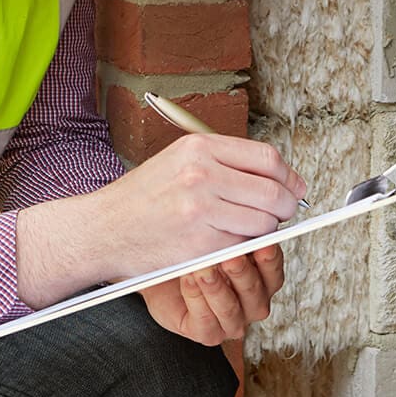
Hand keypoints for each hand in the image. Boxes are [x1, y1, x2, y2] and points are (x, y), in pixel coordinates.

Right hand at [15, 134, 305, 307]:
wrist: (102, 229)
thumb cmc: (141, 197)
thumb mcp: (179, 161)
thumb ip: (224, 163)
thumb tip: (275, 176)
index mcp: (199, 148)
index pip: (266, 158)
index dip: (288, 176)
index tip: (293, 188)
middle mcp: (201, 174)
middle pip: (272, 191)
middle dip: (285, 207)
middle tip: (282, 214)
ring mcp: (200, 210)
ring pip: (262, 223)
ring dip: (264, 231)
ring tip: (247, 229)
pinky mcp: (199, 244)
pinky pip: (241, 247)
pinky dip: (241, 248)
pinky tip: (227, 244)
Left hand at [141, 245, 285, 344]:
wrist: (160, 269)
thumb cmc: (192, 251)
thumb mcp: (216, 236)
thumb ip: (236, 231)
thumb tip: (249, 213)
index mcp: (261, 279)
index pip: (273, 272)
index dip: (270, 260)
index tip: (263, 244)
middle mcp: (250, 303)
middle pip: (256, 293)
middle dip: (243, 274)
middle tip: (231, 256)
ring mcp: (230, 321)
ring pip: (231, 310)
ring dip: (217, 288)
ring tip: (203, 268)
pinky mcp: (207, 333)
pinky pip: (206, 321)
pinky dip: (196, 298)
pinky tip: (188, 279)